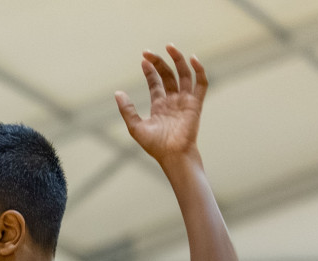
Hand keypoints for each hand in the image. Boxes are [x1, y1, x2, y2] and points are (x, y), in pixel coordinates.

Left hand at [116, 46, 206, 164]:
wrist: (173, 155)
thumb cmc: (155, 146)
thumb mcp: (135, 126)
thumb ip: (127, 109)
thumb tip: (117, 93)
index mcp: (159, 106)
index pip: (156, 83)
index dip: (150, 71)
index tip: (143, 59)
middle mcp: (173, 101)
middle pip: (168, 75)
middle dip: (160, 62)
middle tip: (149, 52)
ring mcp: (185, 101)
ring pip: (184, 75)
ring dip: (178, 60)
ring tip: (170, 47)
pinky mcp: (196, 103)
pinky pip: (201, 84)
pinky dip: (199, 71)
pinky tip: (193, 59)